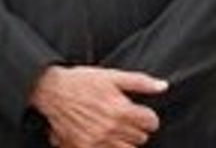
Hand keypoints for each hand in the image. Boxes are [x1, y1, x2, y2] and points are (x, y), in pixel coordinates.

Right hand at [29, 66, 166, 147]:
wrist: (52, 90)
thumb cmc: (82, 81)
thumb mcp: (112, 76)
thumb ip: (140, 82)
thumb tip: (163, 86)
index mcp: (121, 110)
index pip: (151, 122)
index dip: (148, 116)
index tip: (141, 113)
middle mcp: (111, 129)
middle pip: (141, 138)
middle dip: (137, 128)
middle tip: (126, 119)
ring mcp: (98, 141)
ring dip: (126, 140)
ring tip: (117, 129)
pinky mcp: (86, 147)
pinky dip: (110, 146)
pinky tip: (106, 138)